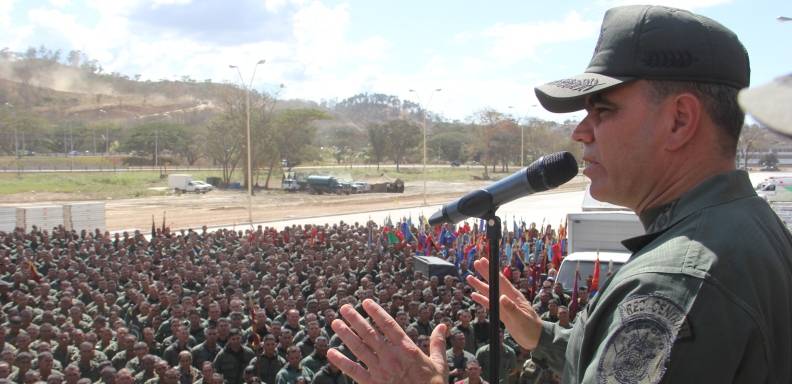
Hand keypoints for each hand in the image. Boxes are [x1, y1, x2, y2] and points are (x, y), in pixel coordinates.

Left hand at [327, 299, 447, 383]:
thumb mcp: (439, 364)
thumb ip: (437, 343)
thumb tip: (443, 325)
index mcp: (407, 349)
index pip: (389, 325)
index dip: (377, 313)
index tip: (366, 302)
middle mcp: (391, 357)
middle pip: (370, 334)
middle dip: (356, 319)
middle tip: (344, 307)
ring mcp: (380, 371)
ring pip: (359, 348)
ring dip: (346, 335)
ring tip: (335, 323)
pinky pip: (354, 371)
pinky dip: (341, 362)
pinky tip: (331, 353)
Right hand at [466, 257, 542, 349]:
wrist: (535, 339)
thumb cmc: (531, 328)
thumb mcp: (521, 319)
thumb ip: (512, 309)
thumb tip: (502, 297)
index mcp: (514, 296)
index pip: (501, 280)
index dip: (492, 271)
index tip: (483, 261)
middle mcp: (508, 298)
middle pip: (494, 283)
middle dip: (484, 273)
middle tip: (475, 263)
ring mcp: (504, 306)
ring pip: (490, 293)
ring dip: (480, 285)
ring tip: (469, 277)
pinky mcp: (502, 314)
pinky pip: (489, 304)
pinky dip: (482, 299)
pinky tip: (474, 295)